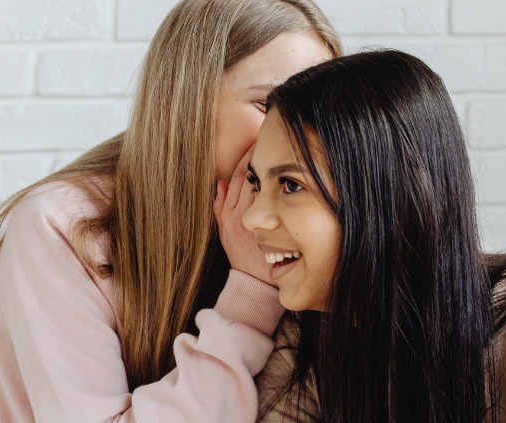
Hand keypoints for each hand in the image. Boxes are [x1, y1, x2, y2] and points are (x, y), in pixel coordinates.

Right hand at [214, 146, 273, 286]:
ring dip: (269, 165)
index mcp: (230, 213)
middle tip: (269, 134)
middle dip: (258, 155)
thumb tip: (219, 182)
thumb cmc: (242, 255)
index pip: (236, 176)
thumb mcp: (225, 232)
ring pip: (261, 184)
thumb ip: (220, 206)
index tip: (255, 141)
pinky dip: (277, 184)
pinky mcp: (269, 226)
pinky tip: (287, 171)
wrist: (255, 279)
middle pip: (248, 175)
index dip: (245, 157)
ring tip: (281, 147)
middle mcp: (241, 214)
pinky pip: (271, 200)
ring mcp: (256, 219)